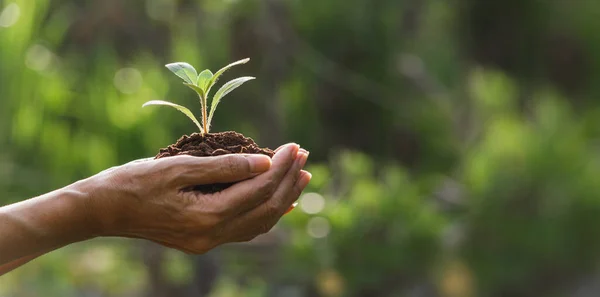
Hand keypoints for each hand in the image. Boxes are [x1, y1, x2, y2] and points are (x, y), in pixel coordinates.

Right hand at [76, 143, 309, 253]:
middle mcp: (212, 235)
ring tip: (302, 176)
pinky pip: (244, 229)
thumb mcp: (178, 167)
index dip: (281, 167)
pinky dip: (265, 213)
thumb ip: (225, 166)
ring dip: (283, 198)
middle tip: (305, 156)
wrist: (103, 210)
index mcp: (206, 216)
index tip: (295, 145)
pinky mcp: (203, 240)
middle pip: (265, 209)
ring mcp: (208, 241)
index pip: (258, 190)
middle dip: (288, 181)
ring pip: (259, 222)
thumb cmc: (135, 181)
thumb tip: (266, 160)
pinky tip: (280, 201)